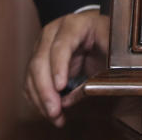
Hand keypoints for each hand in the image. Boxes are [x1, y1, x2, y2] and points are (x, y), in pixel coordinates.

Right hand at [23, 10, 109, 126]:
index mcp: (73, 24)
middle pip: (40, 62)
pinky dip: (37, 99)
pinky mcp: (37, 60)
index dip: (59, 67)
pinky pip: (30, 82)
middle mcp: (52, 33)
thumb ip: (102, 64)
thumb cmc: (104, 35)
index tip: (61, 87)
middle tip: (55, 111)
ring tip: (55, 116)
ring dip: (40, 99)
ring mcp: (41, 46)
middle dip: (45, 90)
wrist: (95, 28)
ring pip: (31, 75)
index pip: (61, 46)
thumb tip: (80, 93)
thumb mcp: (111, 44)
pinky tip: (48, 111)